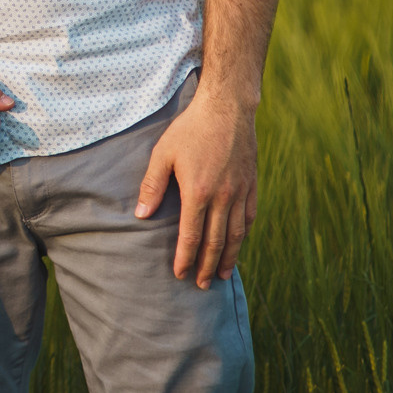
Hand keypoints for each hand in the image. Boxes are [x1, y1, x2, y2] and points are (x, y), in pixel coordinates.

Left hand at [135, 89, 259, 287]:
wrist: (227, 108)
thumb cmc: (190, 129)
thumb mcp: (163, 153)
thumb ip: (152, 185)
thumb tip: (141, 214)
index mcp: (198, 192)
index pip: (191, 235)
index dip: (185, 258)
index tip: (179, 274)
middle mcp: (223, 197)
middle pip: (215, 241)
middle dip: (206, 266)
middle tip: (200, 285)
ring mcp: (240, 192)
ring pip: (236, 234)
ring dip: (228, 257)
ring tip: (220, 275)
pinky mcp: (252, 185)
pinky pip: (249, 217)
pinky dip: (243, 236)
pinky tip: (238, 244)